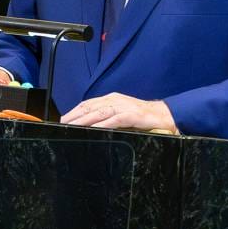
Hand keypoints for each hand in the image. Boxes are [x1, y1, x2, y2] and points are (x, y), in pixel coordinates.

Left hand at [60, 93, 177, 132]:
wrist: (165, 115)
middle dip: (74, 116)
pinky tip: (93, 129)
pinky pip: (114, 120)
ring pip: (99, 112)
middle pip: (90, 107)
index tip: (63, 119)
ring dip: (84, 120)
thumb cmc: (142, 117)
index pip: (88, 104)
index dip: (74, 111)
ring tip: (71, 126)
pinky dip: (103, 124)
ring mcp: (124, 107)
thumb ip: (107, 117)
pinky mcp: (132, 115)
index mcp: (112, 99)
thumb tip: (91, 126)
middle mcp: (115, 100)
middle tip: (61, 124)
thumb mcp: (121, 115)